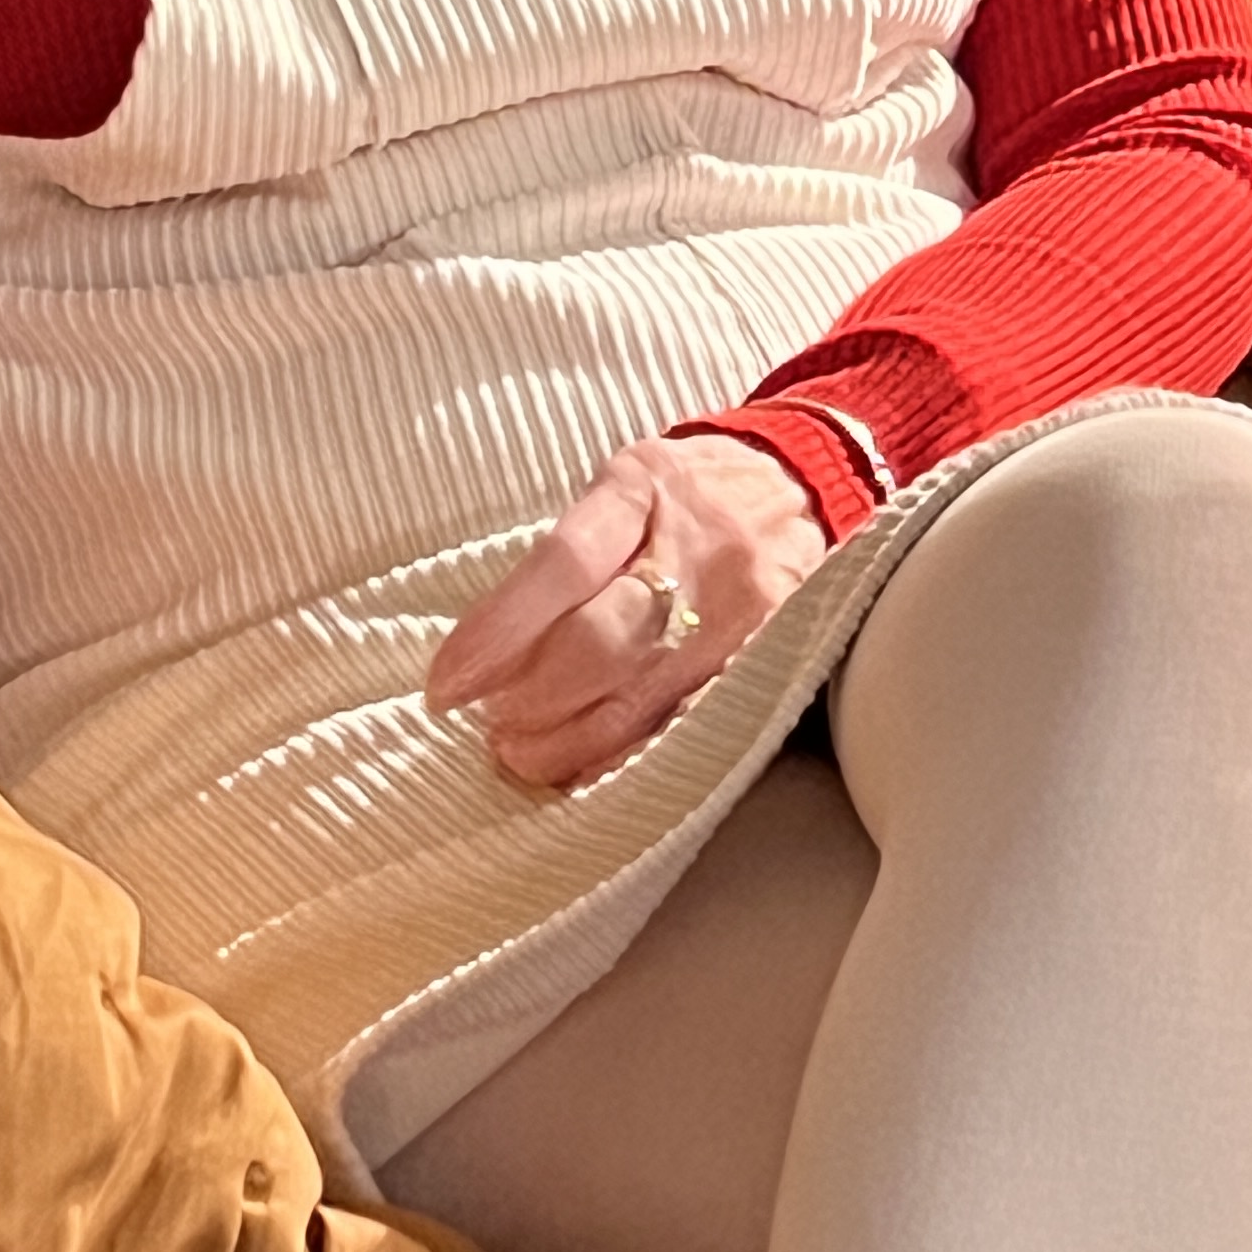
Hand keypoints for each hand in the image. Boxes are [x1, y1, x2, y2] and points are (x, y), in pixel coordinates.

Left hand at [425, 430, 830, 793]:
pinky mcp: (764, 660)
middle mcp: (696, 552)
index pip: (562, 565)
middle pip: (598, 644)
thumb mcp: (625, 480)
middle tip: (491, 725)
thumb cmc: (689, 489)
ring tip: (522, 754)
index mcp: (645, 487)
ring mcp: (737, 613)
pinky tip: (585, 771)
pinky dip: (628, 754)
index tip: (447, 683)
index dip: (498, 632)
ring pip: (638, 698)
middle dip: (530, 699)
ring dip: (566, 740)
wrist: (803, 483)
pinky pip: (687, 723)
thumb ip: (570, 548)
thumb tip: (492, 639)